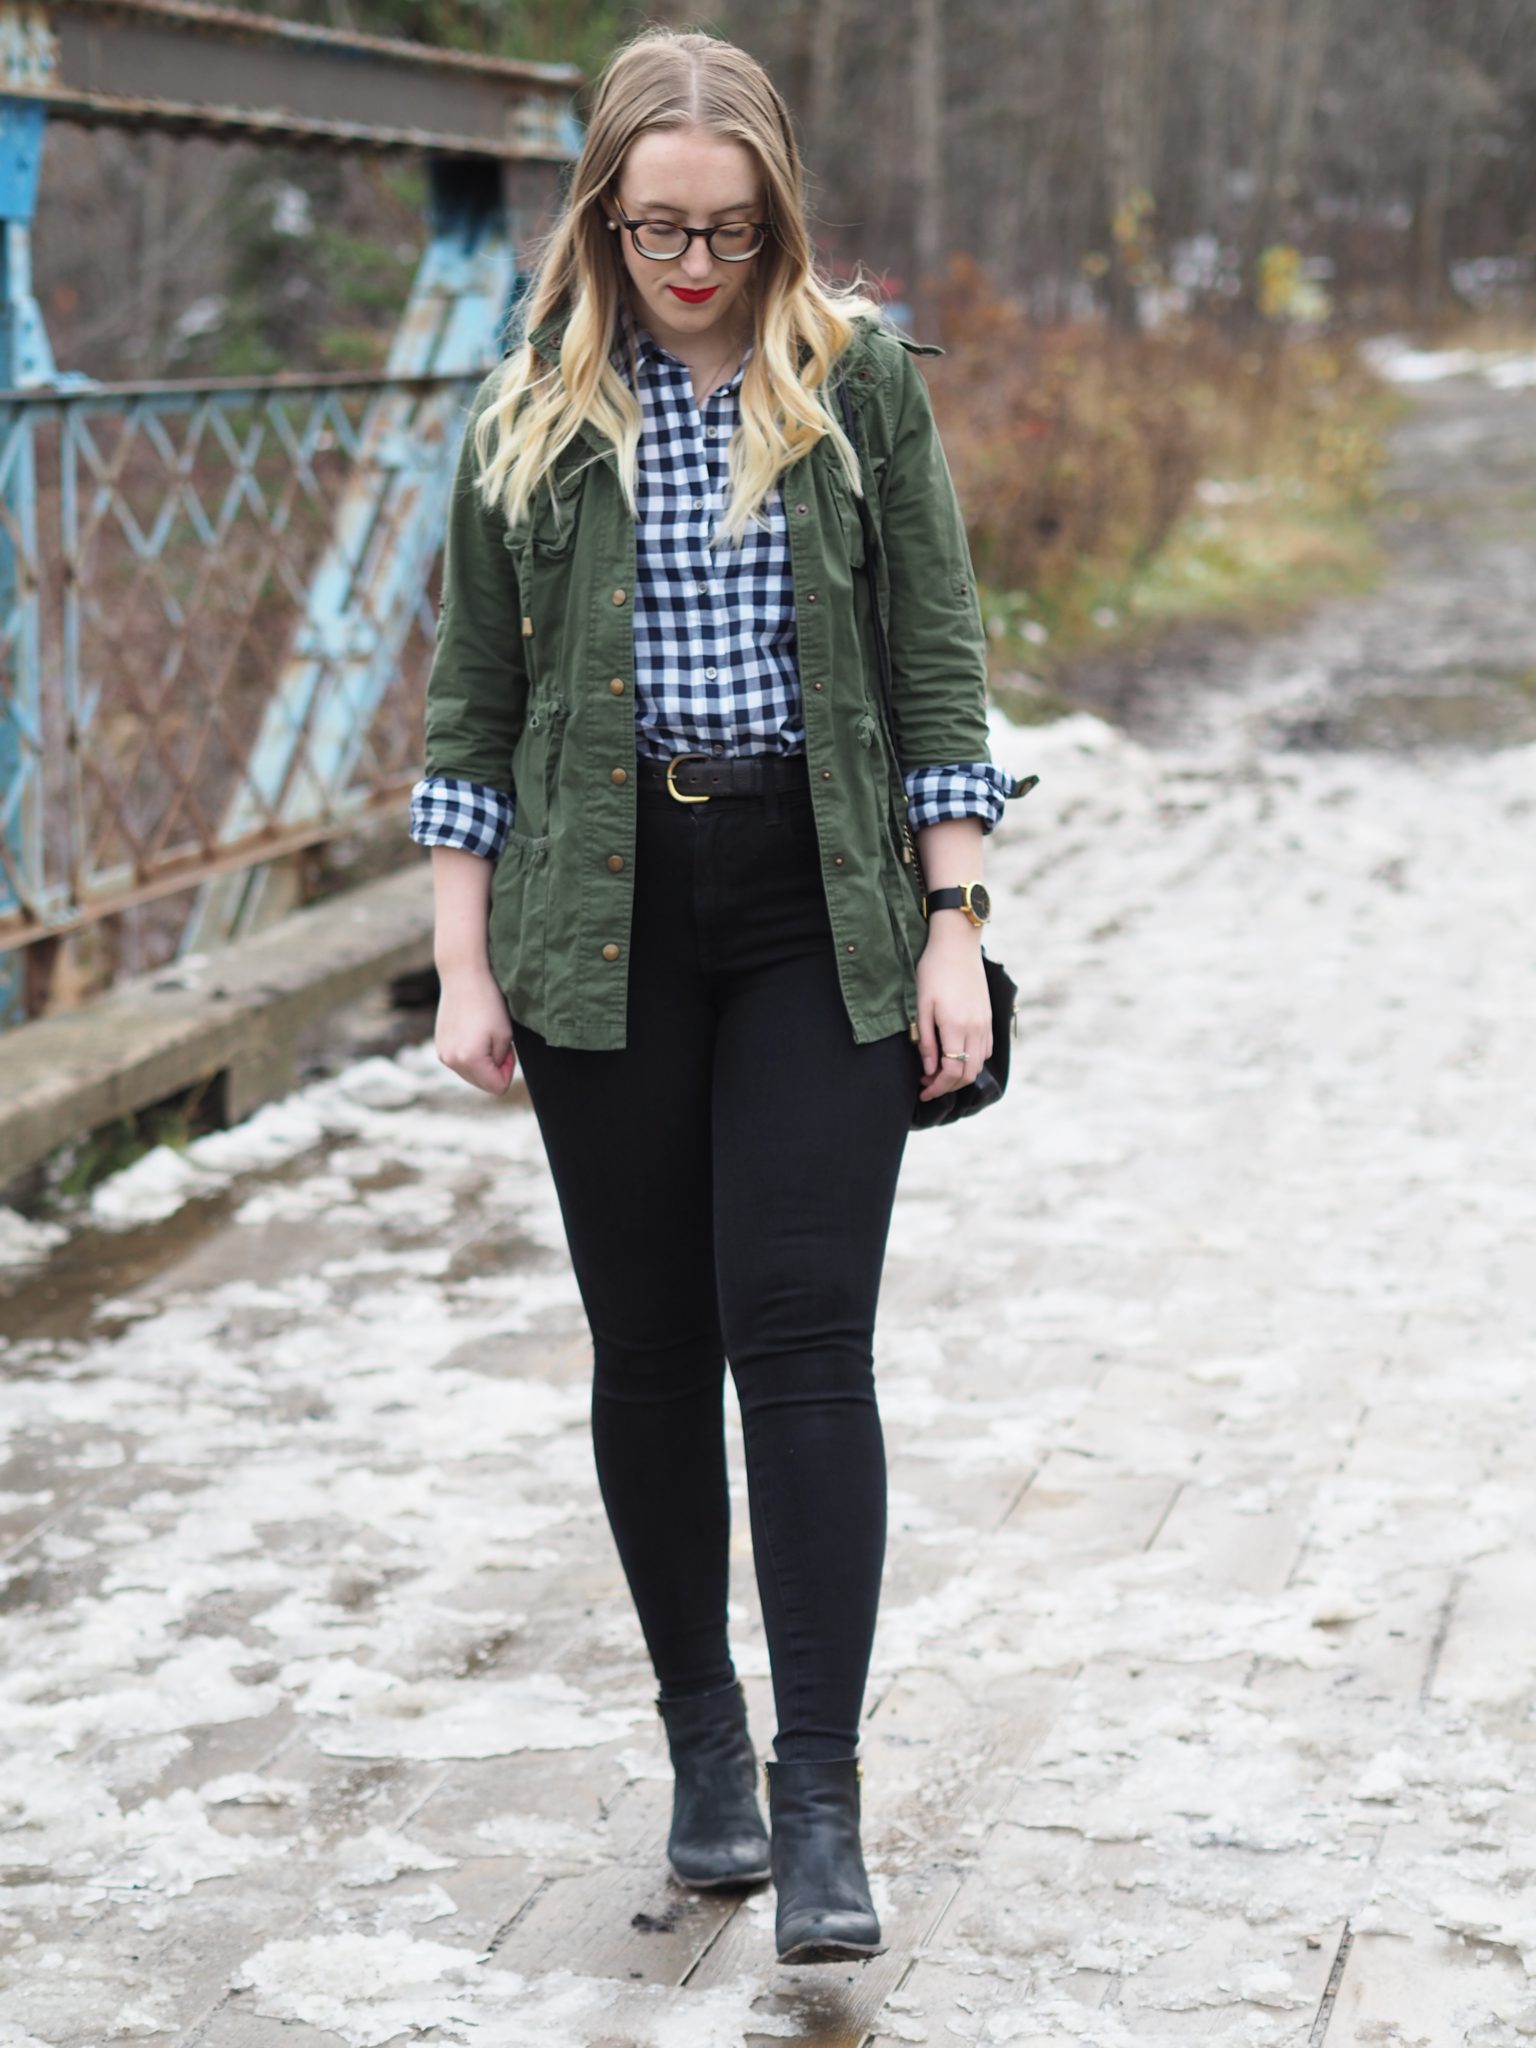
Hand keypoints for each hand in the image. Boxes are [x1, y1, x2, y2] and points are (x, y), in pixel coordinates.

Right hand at [434, 964, 516, 1095]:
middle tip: (498, 1042)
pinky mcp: (440, 1047)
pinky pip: (460, 1063)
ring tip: (485, 1036)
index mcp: (469, 1060)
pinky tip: (473, 1034)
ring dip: (483, 1062)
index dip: (508, 1070)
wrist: (463, 977)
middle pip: (483, 1084)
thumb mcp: (505, 1036)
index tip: (508, 1049)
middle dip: (495, 1069)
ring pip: (471, 1075)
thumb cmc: (489, 1004)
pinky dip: (470, 1055)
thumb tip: (494, 1074)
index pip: (497, 1087)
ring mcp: (443, 1055)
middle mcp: (451, 1061)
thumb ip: (501, 1062)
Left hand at [914, 915, 991, 1104]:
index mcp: (956, 1026)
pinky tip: (955, 1055)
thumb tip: (929, 1070)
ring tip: (937, 1071)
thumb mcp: (921, 1005)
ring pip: (978, 1064)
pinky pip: (985, 1050)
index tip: (922, 1091)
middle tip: (926, 1083)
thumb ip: (926, 1041)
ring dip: (959, 1075)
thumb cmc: (933, 970)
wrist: (957, 944)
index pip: (951, 1071)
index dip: (937, 1087)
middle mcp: (975, 1028)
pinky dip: (972, 1061)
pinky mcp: (988, 1017)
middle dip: (947, 1086)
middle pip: (967, 1073)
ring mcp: (985, 1023)